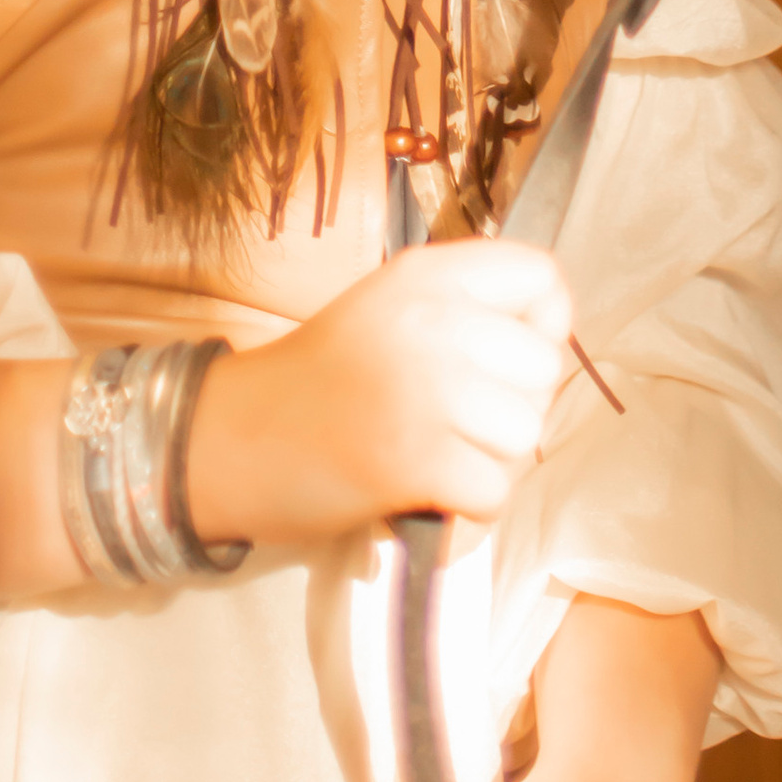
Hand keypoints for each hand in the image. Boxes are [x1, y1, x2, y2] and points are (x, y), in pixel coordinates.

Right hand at [186, 242, 573, 549]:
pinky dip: (470, 507)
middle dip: (514, 406)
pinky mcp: (415, 459)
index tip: (505, 358)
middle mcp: (432, 319)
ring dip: (493, 461)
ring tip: (442, 458)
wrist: (233, 440)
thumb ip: (463, 311)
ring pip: (525, 434)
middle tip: (460, 423)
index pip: (542, 276)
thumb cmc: (319, 380)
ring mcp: (425, 388)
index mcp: (427, 274)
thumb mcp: (390, 310)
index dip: (543, 323)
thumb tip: (547, 341)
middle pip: (543, 365)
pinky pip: (494, 491)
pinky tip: (430, 492)